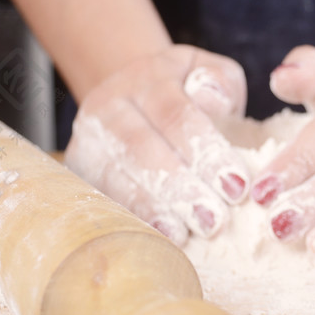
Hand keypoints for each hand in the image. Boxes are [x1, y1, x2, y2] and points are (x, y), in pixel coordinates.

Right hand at [64, 45, 249, 245]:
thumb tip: (211, 99)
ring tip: (184, 235)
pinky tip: (156, 240)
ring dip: (151, 209)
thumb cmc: (188, 92)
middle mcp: (110, 104)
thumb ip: (220, 83)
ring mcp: (88, 138)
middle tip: (213, 221)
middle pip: (141, 147)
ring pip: (114, 175)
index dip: (205, 151)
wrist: (135, 91)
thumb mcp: (212, 74)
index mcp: (149, 78)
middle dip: (179, 188)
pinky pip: (101, 196)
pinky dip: (129, 219)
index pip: (175, 114)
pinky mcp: (78, 169)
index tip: (237, 186)